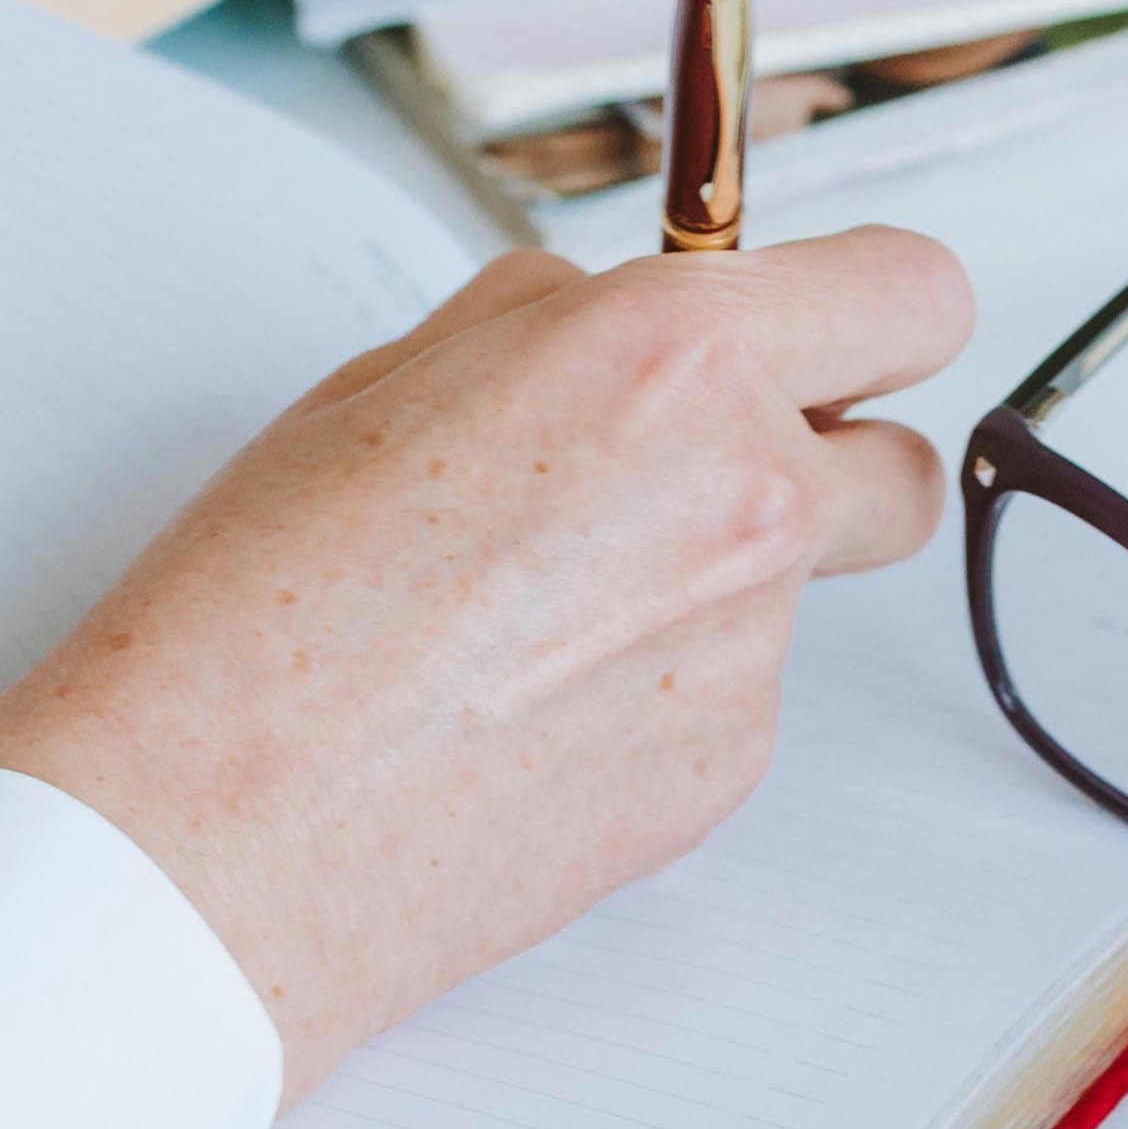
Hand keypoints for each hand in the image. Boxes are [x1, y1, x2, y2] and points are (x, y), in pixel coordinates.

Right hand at [0, 233, 971, 1095]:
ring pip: (788, 591)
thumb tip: (600, 322)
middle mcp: (747, 500)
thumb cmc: (258, 612)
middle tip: (686, 477)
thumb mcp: (384, 383)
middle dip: (824, 457)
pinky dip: (650, 697)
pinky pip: (724, 698)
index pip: (911, 293)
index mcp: (670, 361)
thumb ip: (544, 330)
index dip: (873, 311)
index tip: (829, 331)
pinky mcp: (723, 774)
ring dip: (701, 585)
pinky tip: (516, 716)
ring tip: (521, 624)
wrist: (215, 835)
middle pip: (900, 460)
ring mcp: (749, 653)